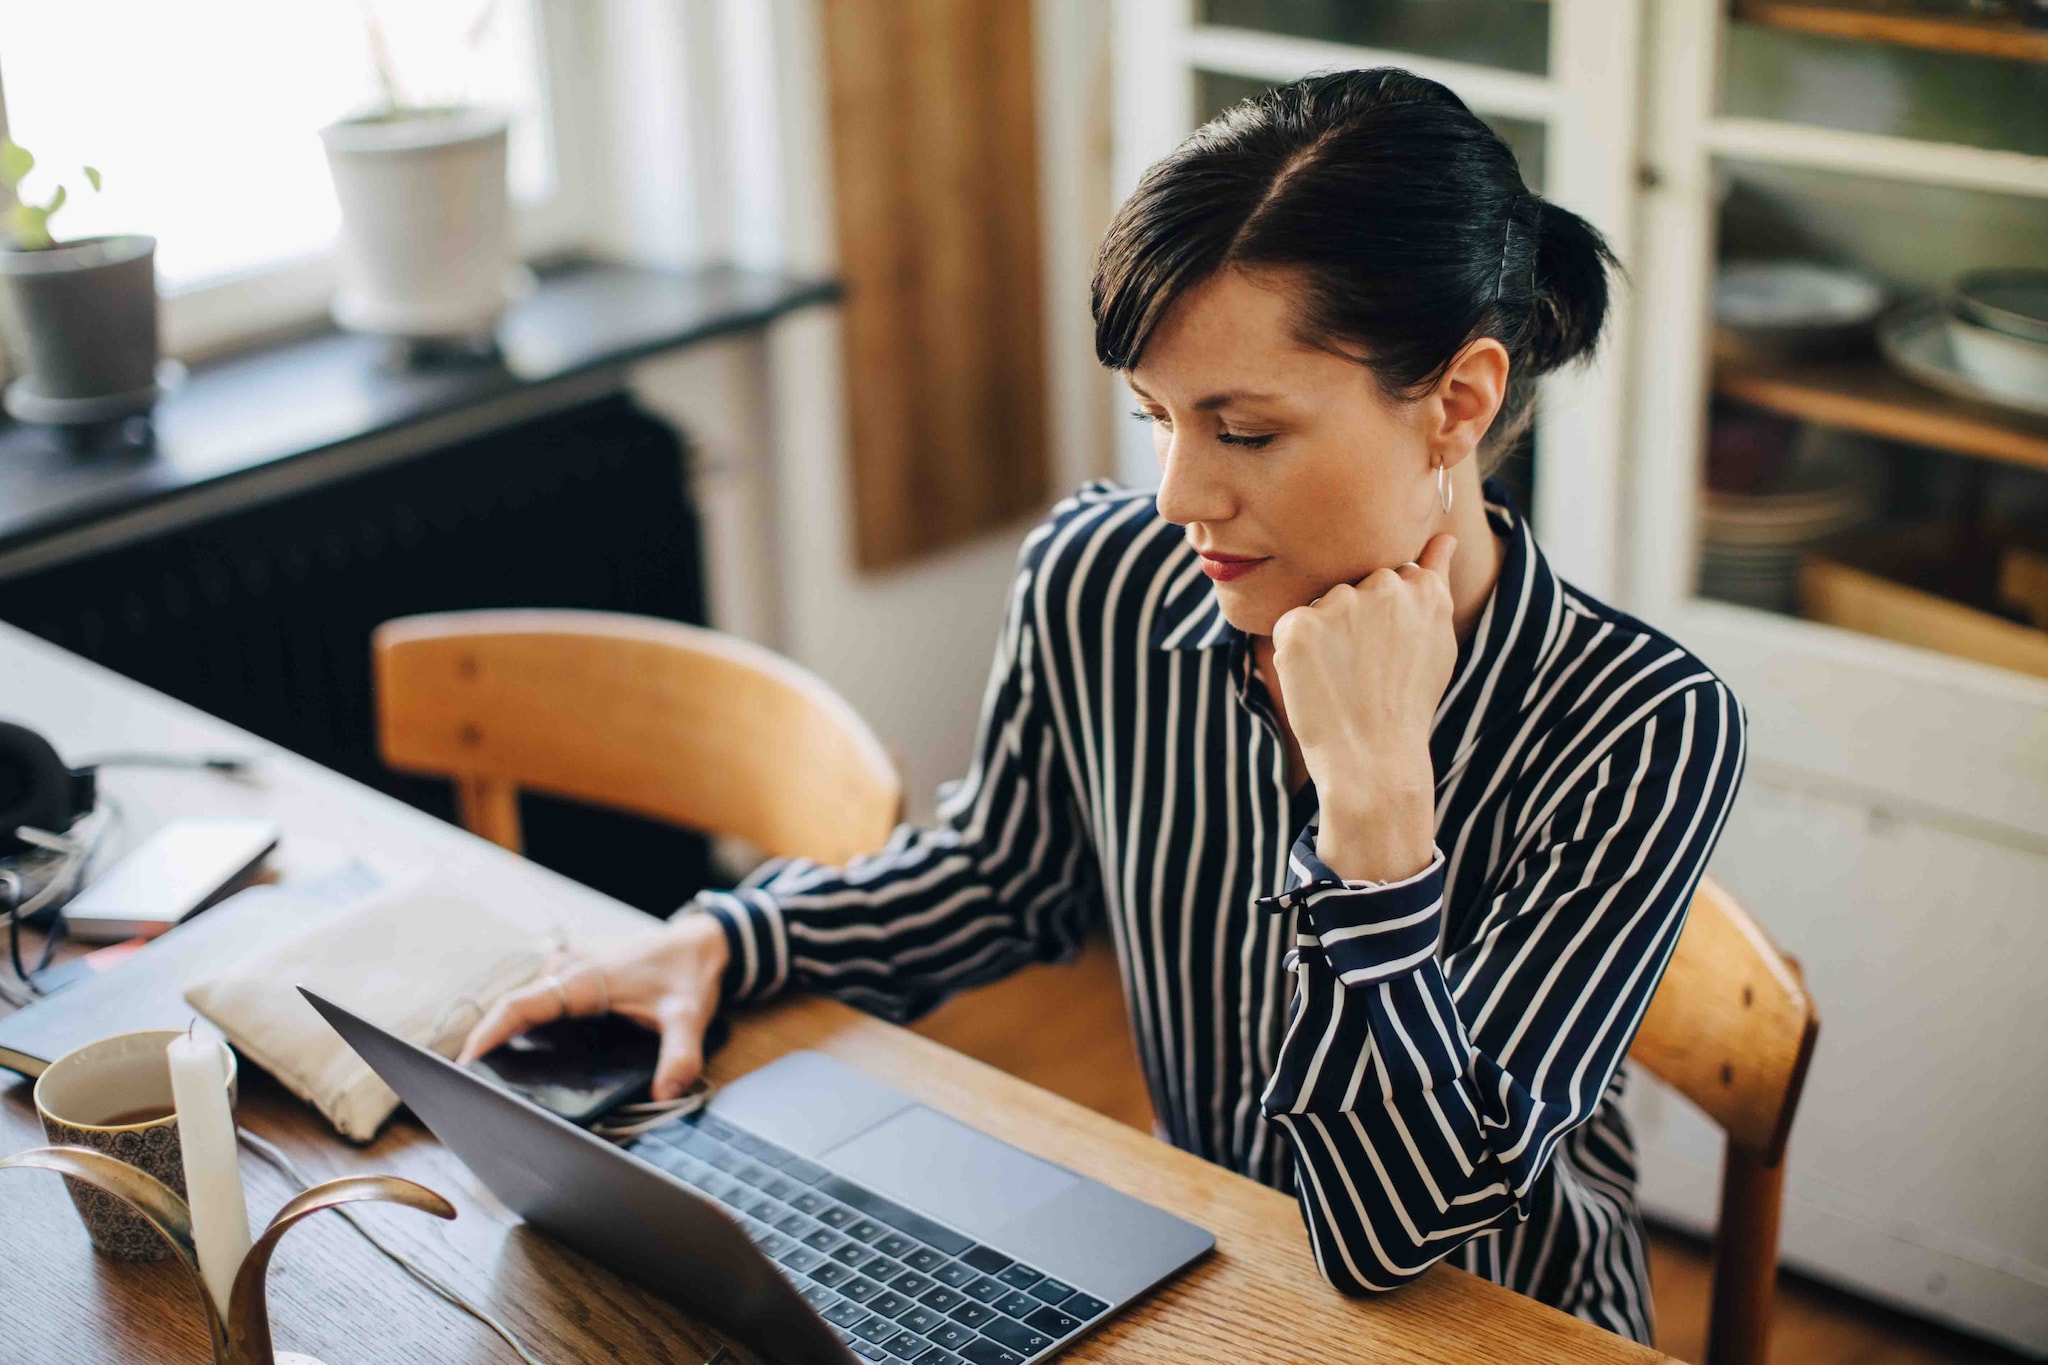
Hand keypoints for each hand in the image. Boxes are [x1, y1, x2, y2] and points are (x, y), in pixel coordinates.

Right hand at [457, 912, 730, 1099]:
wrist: (701, 941)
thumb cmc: (688, 973)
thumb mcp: (688, 1017)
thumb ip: (679, 1057)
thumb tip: (664, 1093)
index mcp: (582, 978)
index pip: (521, 1005)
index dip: (489, 1033)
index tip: (466, 1063)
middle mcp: (566, 969)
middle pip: (515, 1008)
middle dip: (491, 1044)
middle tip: (474, 1086)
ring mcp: (567, 968)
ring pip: (526, 1005)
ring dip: (509, 1035)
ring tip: (493, 1077)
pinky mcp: (573, 974)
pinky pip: (540, 1001)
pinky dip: (529, 1025)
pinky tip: (529, 1056)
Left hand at [1269, 533, 1457, 881]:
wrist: (1373, 760)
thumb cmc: (1405, 703)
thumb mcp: (1437, 639)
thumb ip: (1435, 580)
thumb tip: (1445, 535)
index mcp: (1422, 588)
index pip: (1391, 574)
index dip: (1384, 617)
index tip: (1387, 651)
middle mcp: (1384, 585)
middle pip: (1354, 584)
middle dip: (1354, 618)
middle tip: (1364, 669)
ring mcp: (1341, 602)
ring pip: (1322, 604)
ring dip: (1325, 634)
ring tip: (1343, 678)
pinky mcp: (1299, 623)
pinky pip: (1290, 623)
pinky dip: (1296, 652)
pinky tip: (1319, 682)